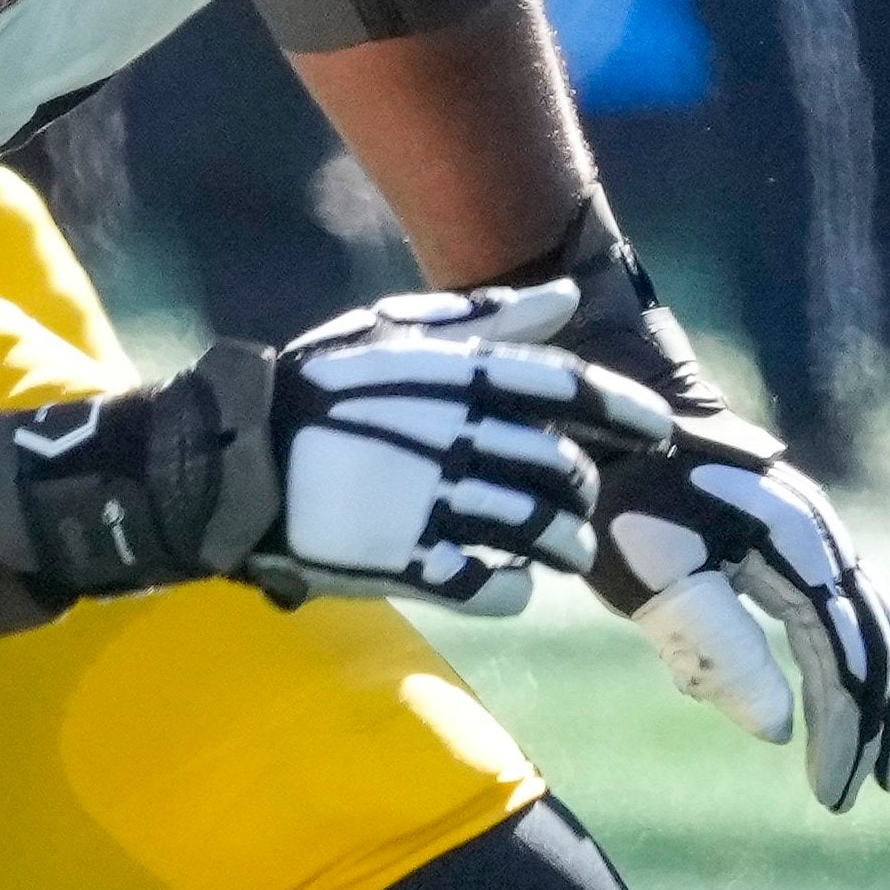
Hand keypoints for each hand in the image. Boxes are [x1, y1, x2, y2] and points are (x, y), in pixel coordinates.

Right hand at [0, 279, 672, 612]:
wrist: (231, 461)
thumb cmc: (315, 385)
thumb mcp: (393, 331)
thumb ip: (487, 316)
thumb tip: (567, 299)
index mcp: (458, 376)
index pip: (572, 391)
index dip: (625, 413)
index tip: (658, 433)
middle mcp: (456, 438)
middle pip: (564, 472)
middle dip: (582, 491)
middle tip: (577, 499)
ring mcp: (433, 506)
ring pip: (540, 533)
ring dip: (562, 544)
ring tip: (558, 547)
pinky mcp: (409, 565)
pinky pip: (493, 589)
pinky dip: (514, 589)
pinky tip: (512, 581)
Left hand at [587, 390, 889, 808]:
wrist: (612, 403)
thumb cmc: (621, 493)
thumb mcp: (654, 579)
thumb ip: (716, 649)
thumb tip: (778, 728)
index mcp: (799, 549)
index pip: (842, 659)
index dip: (843, 731)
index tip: (832, 794)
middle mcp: (822, 537)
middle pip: (877, 643)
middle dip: (876, 723)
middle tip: (866, 791)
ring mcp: (810, 531)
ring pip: (868, 623)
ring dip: (873, 694)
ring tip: (871, 759)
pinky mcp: (785, 534)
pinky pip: (835, 606)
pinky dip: (842, 658)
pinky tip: (817, 701)